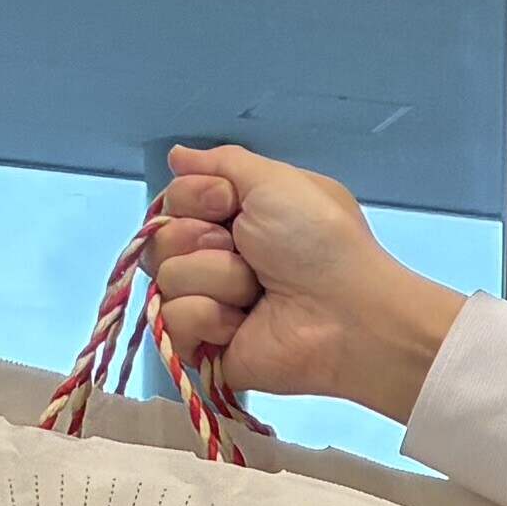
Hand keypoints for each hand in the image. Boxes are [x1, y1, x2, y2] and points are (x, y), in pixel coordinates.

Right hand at [143, 142, 466, 423]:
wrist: (347, 312)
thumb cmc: (319, 241)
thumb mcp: (275, 180)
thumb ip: (222, 162)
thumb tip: (177, 156)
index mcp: (233, 218)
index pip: (172, 200)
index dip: (192, 199)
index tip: (228, 205)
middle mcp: (215, 259)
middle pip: (159, 239)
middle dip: (200, 240)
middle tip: (246, 252)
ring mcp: (208, 306)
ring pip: (165, 279)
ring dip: (216, 279)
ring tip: (256, 293)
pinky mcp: (204, 349)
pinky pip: (171, 322)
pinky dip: (209, 318)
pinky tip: (242, 324)